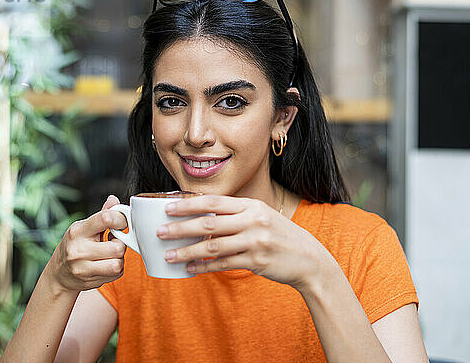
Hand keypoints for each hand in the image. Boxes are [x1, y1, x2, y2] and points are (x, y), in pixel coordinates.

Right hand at [49, 195, 127, 293]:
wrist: (59, 274)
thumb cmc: (75, 246)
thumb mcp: (84, 228)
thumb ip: (102, 215)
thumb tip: (114, 200)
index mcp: (78, 231)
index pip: (105, 218)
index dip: (120, 219)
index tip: (121, 222)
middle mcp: (78, 250)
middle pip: (117, 247)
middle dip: (120, 244)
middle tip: (113, 242)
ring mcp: (82, 268)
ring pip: (117, 263)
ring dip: (119, 259)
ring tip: (110, 254)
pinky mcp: (90, 281)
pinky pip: (116, 274)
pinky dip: (116, 269)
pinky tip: (106, 264)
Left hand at [158, 195, 328, 288]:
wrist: (310, 259)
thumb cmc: (280, 236)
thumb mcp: (262, 216)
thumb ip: (236, 214)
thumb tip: (201, 217)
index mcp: (251, 205)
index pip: (214, 202)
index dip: (188, 205)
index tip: (168, 208)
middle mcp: (253, 221)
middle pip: (208, 224)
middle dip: (180, 228)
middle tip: (159, 232)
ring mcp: (255, 242)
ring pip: (212, 247)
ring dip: (187, 251)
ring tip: (169, 255)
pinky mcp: (256, 262)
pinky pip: (223, 264)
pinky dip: (204, 266)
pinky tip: (190, 268)